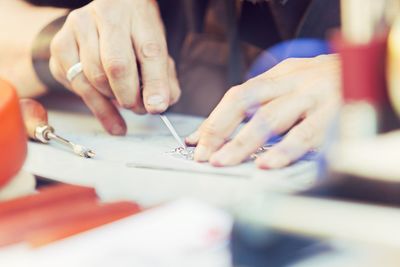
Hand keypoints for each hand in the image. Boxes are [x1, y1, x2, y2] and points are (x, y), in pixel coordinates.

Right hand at [49, 0, 179, 134]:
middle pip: (117, 66)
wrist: (108, 13)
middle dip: (129, 96)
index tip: (156, 107)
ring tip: (122, 99)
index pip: (150, 52)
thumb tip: (157, 105)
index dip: (155, 83)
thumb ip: (163, 79)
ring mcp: (79, 27)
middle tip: (138, 107)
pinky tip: (102, 95)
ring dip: (110, 99)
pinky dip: (92, 99)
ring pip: (94, 78)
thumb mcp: (157, 49)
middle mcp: (106, 15)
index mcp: (138, 14)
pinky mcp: (60, 44)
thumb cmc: (135, 34)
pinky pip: (75, 84)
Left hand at [186, 55, 340, 168]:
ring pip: (270, 118)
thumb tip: (225, 132)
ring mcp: (313, 96)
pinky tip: (267, 165)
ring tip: (224, 162)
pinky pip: (305, 135)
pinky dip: (284, 151)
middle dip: (219, 131)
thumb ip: (264, 104)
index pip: (237, 96)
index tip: (196, 142)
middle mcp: (293, 82)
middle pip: (246, 104)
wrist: (370, 69)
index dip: (214, 120)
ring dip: (242, 143)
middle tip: (203, 155)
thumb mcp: (293, 84)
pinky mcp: (335, 114)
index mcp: (279, 75)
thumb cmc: (325, 83)